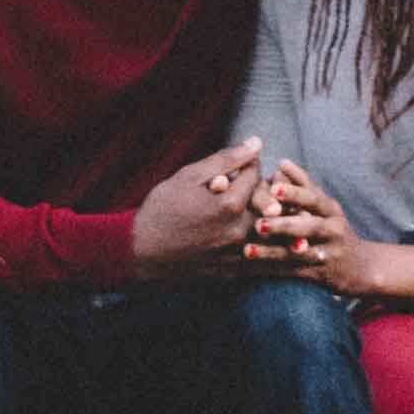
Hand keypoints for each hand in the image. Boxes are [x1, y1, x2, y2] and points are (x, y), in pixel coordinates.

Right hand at [132, 139, 263, 280]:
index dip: (251, 163)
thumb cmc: (162, 209)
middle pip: (268, 204)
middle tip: (254, 183)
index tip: (245, 161)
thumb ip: (226, 159)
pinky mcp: (232, 270)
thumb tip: (257, 143)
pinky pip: (262, 260)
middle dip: (264, 190)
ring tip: (268, 208)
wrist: (142, 251)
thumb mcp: (189, 176)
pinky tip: (269, 244)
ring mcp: (236, 253)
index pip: (255, 175)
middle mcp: (238, 230)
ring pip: (269, 233)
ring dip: (271, 217)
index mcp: (230, 204)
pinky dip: (269, 249)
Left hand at [245, 160, 376, 296]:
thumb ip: (304, 185)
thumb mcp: (326, 207)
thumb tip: (281, 163)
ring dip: (272, 252)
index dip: (294, 192)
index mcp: (332, 210)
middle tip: (258, 222)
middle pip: (310, 227)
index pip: (314, 198)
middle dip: (283, 225)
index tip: (273, 186)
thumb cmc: (333, 229)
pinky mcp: (319, 275)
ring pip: (299, 254)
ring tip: (247, 249)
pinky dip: (273, 270)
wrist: (359, 267)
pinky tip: (252, 267)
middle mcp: (334, 231)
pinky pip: (293, 272)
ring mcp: (328, 254)